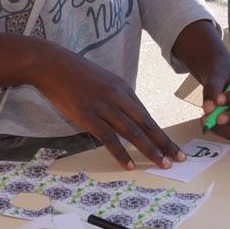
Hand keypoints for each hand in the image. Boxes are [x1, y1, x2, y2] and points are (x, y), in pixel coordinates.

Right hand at [30, 43, 182, 168]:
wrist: (50, 63)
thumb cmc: (73, 73)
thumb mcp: (101, 81)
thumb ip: (114, 97)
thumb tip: (124, 115)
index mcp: (122, 89)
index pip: (147, 115)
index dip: (161, 133)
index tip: (173, 146)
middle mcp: (117, 97)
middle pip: (146, 124)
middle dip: (164, 143)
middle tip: (179, 158)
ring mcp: (103, 106)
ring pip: (132, 132)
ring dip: (150, 150)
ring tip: (163, 164)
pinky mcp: (87, 115)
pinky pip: (108, 138)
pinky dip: (121, 153)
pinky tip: (130, 165)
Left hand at [175, 20, 229, 139]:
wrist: (218, 81)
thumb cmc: (222, 76)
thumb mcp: (216, 76)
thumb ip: (213, 88)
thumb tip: (209, 108)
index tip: (219, 99)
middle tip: (218, 118)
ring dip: (227, 128)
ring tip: (208, 120)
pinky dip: (221, 131)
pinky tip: (209, 122)